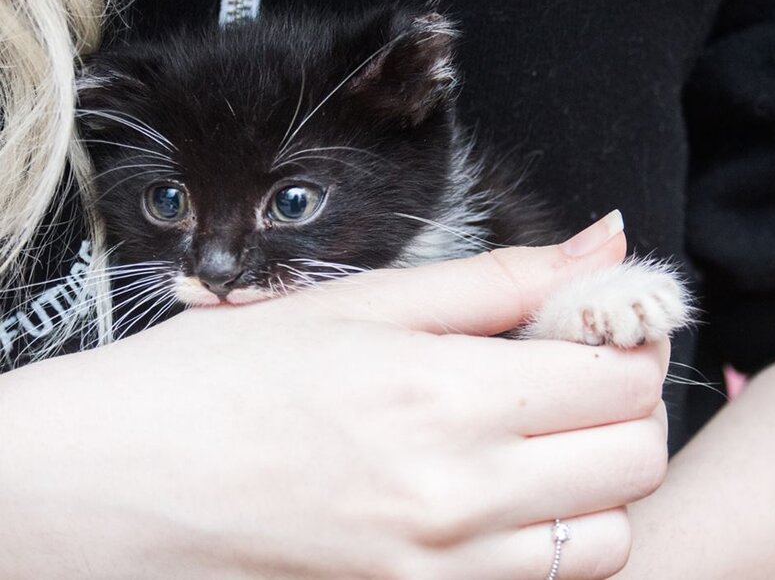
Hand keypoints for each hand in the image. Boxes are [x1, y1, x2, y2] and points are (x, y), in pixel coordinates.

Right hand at [0, 220, 668, 578]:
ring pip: (608, 536)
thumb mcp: (361, 301)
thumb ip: (499, 276)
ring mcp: (442, 568)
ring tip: (539, 437)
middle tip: (572, 370)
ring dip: (596, 479)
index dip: (629, 339)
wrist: (124, 477)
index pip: (623, 377)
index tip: (599, 321)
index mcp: (445, 395)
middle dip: (624, 403)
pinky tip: (504, 492)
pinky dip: (554, 537)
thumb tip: (603, 241)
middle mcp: (459, 495)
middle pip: (636, 457)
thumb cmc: (226, 376)